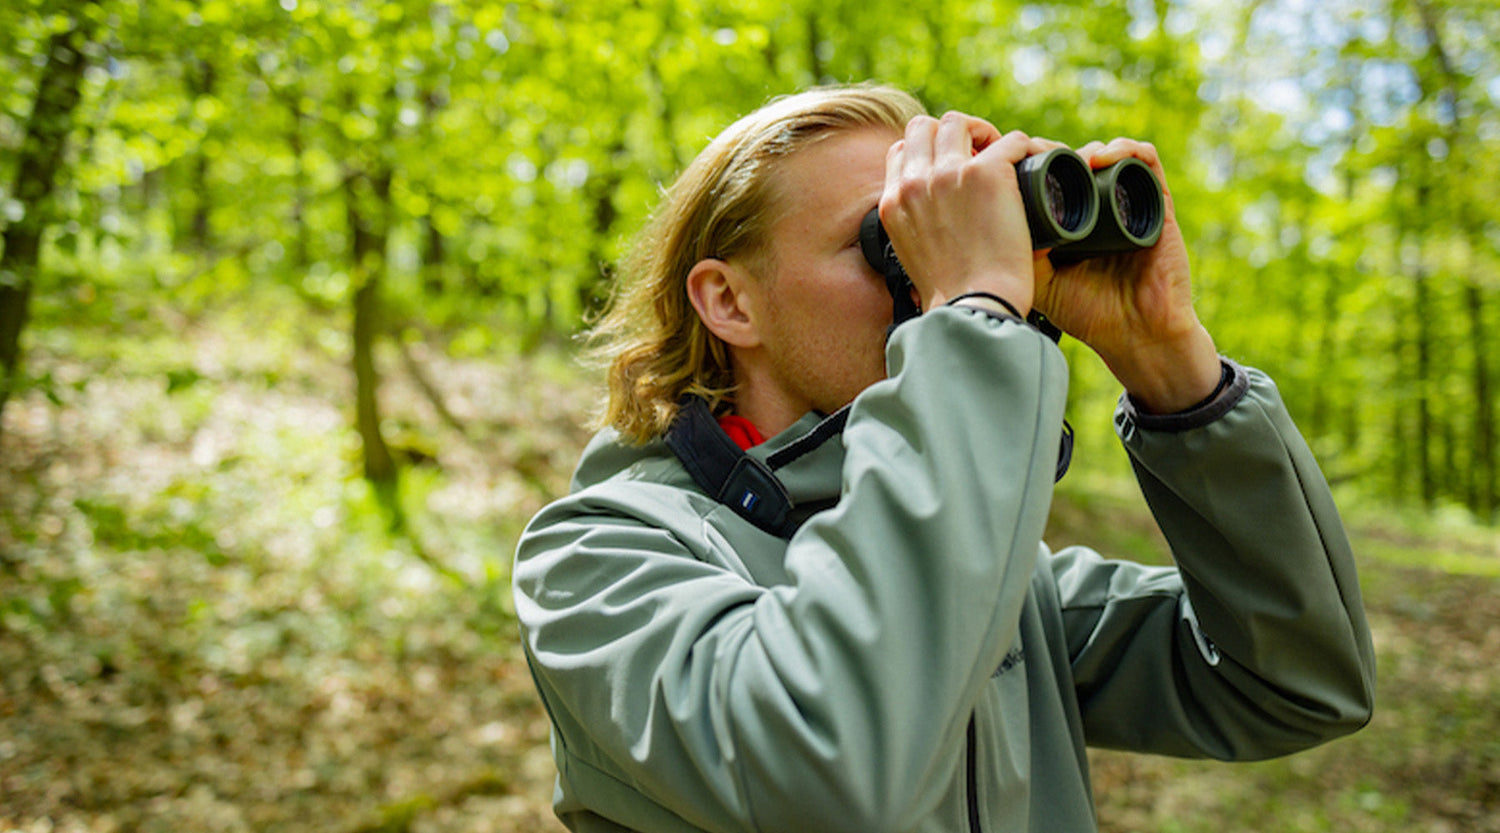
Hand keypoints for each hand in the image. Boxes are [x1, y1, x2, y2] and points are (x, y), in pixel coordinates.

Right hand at [878, 111, 1046, 313]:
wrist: (974, 309)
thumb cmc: (953, 296)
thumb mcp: (912, 259)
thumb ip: (916, 230)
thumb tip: (932, 224)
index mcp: (893, 203)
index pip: (902, 151)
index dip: (928, 152)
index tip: (952, 167)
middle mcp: (915, 183)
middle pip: (925, 126)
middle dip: (951, 134)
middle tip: (979, 155)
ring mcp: (949, 174)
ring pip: (960, 122)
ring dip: (983, 132)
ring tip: (1003, 155)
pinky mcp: (987, 174)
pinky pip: (1011, 140)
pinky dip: (1024, 149)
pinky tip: (1032, 166)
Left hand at [1031, 139, 1220, 412]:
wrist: (1137, 335)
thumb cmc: (1088, 314)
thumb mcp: (1039, 283)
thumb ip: (1016, 255)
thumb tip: (986, 223)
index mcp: (1070, 221)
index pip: (1049, 177)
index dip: (1030, 163)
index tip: (1012, 165)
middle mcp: (1099, 207)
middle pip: (1075, 160)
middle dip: (1053, 152)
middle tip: (1033, 157)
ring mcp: (1129, 202)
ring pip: (1106, 154)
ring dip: (1085, 149)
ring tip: (1067, 159)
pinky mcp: (1158, 202)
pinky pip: (1145, 160)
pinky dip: (1124, 149)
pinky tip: (1099, 159)